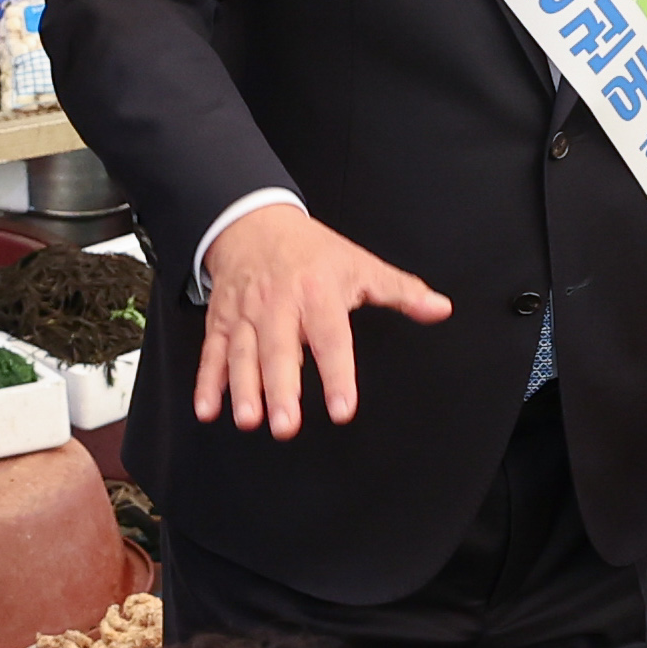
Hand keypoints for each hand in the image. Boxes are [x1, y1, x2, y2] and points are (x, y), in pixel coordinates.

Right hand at [196, 205, 449, 439]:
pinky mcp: (223, 321)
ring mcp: (247, 314)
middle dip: (280, 389)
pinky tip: (207, 408)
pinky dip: (207, 381)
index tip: (341, 409)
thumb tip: (439, 308)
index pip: (331, 339)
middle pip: (279, 351)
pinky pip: (213, 352)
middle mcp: (280, 306)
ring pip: (243, 354)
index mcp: (318, 294)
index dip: (337, 375)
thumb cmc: (311, 251)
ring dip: (243, 389)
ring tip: (249, 419)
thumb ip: (401, 291)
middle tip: (285, 425)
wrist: (254, 221)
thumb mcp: (360, 264)